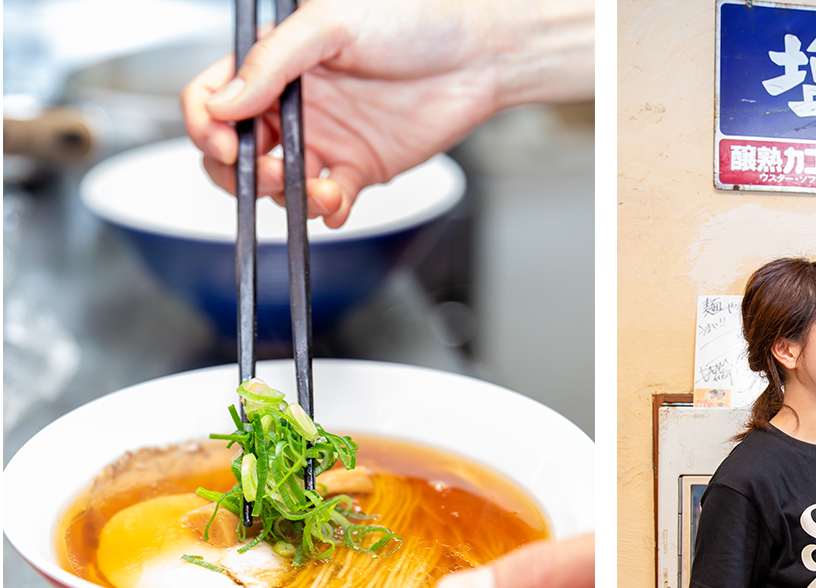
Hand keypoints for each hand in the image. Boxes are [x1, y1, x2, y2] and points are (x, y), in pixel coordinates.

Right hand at [181, 0, 593, 227]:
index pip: (214, 98)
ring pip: (278, 184)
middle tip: (272, 172)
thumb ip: (273, 62)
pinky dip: (325, 211)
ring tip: (319, 188)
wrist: (478, 53)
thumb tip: (225, 101)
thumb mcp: (331, 24)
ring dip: (286, 195)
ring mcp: (325, 139)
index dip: (207, 125)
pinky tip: (337, 203)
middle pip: (237, 151)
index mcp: (276, 63)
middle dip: (241, 171)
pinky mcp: (359, 168)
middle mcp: (294, 104)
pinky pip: (327, 201)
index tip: (226, 143)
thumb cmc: (413, 18)